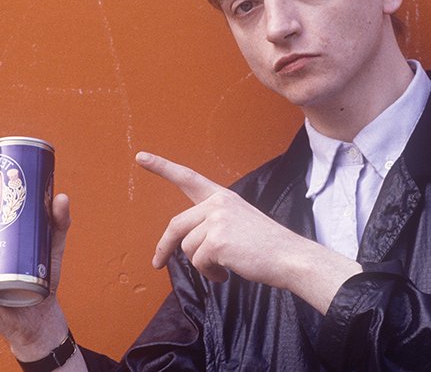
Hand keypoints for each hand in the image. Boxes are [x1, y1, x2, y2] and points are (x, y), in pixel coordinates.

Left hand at [136, 151, 361, 313]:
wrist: (289, 257)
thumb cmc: (266, 246)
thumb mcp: (239, 222)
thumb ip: (212, 223)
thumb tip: (186, 242)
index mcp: (222, 197)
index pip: (188, 178)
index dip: (162, 167)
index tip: (141, 157)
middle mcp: (217, 203)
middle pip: (176, 225)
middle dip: (164, 247)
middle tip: (156, 264)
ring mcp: (216, 220)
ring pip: (188, 248)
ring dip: (203, 265)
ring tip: (224, 267)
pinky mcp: (216, 240)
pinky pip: (198, 262)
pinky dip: (210, 273)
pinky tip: (227, 273)